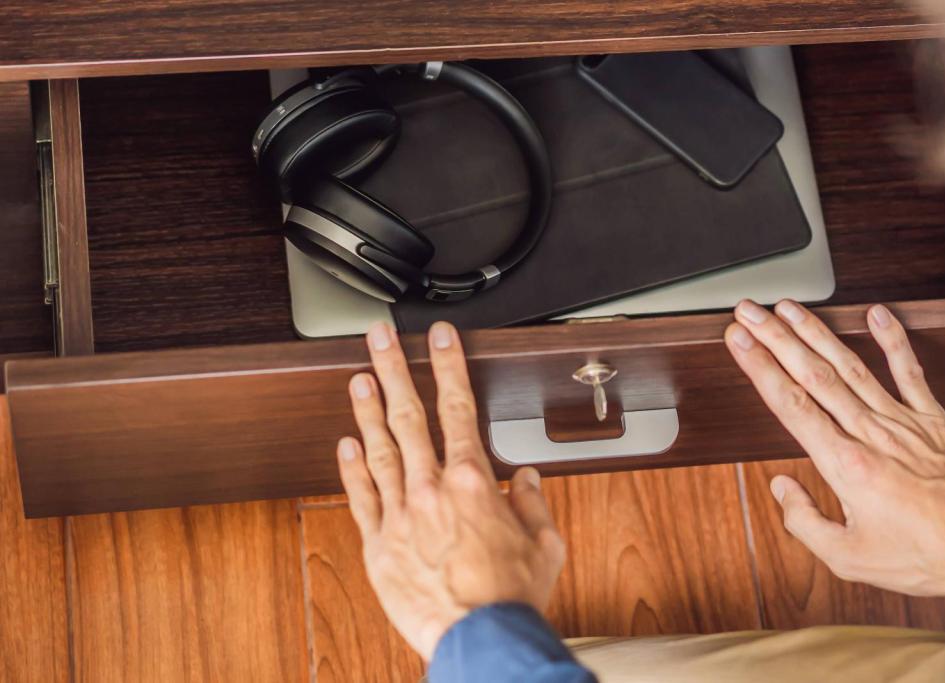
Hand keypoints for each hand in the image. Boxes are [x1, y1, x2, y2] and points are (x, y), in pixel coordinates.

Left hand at [336, 321, 565, 659]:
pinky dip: (352, 469)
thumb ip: (535, 504)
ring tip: (358, 376)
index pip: (458, 407)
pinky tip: (346, 443)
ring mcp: (400, 515)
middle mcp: (431, 489)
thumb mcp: (545, 544)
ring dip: (367, 409)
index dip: (448, 365)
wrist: (480, 639)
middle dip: (395, 368)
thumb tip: (528, 480)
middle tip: (379, 336)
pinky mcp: (378, 545)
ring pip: (379, 449)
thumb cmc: (511, 596)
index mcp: (473, 482)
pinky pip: (361, 498)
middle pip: (409, 415)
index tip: (439, 337)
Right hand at [725, 300, 944, 598]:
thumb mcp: (848, 558)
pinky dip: (894, 340)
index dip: (760, 368)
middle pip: (812, 374)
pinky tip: (877, 314)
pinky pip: (910, 372)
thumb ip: (804, 521)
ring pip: (850, 366)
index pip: (792, 404)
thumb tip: (781, 488)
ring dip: (815, 332)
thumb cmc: (920, 556)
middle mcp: (871, 434)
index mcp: (846, 465)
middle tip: (749, 313)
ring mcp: (902, 422)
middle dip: (775, 338)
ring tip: (789, 309)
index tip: (740, 342)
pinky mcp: (932, 420)